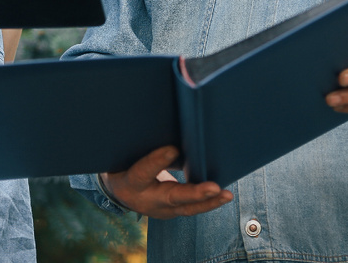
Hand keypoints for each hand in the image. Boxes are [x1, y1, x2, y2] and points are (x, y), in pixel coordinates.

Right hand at [101, 146, 232, 219]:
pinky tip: (223, 195)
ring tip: (227, 195)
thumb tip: (172, 135)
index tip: (173, 149)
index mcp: (130, 182)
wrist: (120, 193)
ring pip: (187, 209)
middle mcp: (146, 200)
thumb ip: (145, 149)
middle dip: (195, 194)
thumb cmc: (124, 166)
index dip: (157, 161)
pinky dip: (207, 201)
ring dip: (209, 202)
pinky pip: (191, 208)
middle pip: (172, 198)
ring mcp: (160, 210)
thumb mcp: (127, 156)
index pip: (143, 172)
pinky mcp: (172, 212)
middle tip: (214, 188)